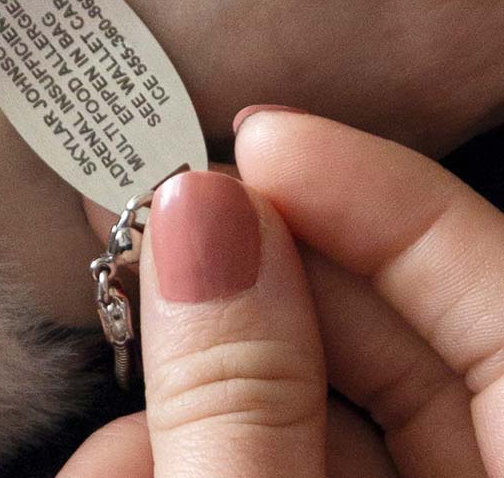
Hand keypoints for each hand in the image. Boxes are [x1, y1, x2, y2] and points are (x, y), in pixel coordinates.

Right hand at [57, 109, 501, 475]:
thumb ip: (236, 398)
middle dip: (253, 284)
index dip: (375, 188)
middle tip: (149, 239)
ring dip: (206, 387)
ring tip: (115, 430)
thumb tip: (196, 215)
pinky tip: (131, 465)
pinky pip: (300, 463)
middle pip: (397, 333)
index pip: (491, 277)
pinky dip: (213, 449)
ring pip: (332, 406)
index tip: (254, 136)